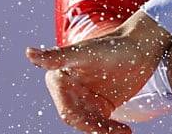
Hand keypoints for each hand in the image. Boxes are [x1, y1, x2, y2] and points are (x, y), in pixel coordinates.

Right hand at [25, 11, 171, 133]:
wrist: (142, 46)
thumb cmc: (112, 46)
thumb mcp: (86, 53)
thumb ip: (58, 56)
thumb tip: (28, 52)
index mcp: (60, 80)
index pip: (66, 109)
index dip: (80, 120)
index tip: (98, 127)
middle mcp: (70, 92)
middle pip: (78, 120)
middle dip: (95, 128)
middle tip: (113, 132)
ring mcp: (86, 100)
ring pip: (91, 124)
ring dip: (105, 131)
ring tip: (123, 131)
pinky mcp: (101, 106)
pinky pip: (102, 124)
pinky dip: (111, 130)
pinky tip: (125, 130)